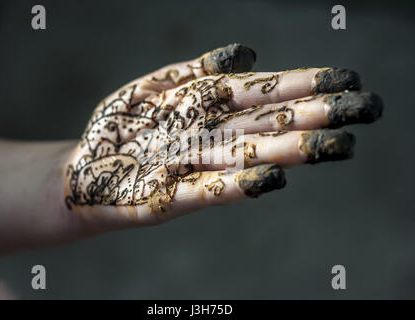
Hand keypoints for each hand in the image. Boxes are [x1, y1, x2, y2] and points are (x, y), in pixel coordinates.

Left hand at [63, 43, 382, 228]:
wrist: (82, 171)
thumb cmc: (119, 128)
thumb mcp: (150, 88)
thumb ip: (193, 71)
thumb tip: (246, 53)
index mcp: (203, 107)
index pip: (259, 91)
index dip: (301, 85)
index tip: (345, 80)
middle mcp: (206, 137)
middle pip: (265, 123)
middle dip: (314, 117)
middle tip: (365, 111)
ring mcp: (191, 168)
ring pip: (248, 156)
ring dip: (290, 151)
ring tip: (333, 146)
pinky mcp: (169, 199)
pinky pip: (208, 191)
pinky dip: (239, 185)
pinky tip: (271, 177)